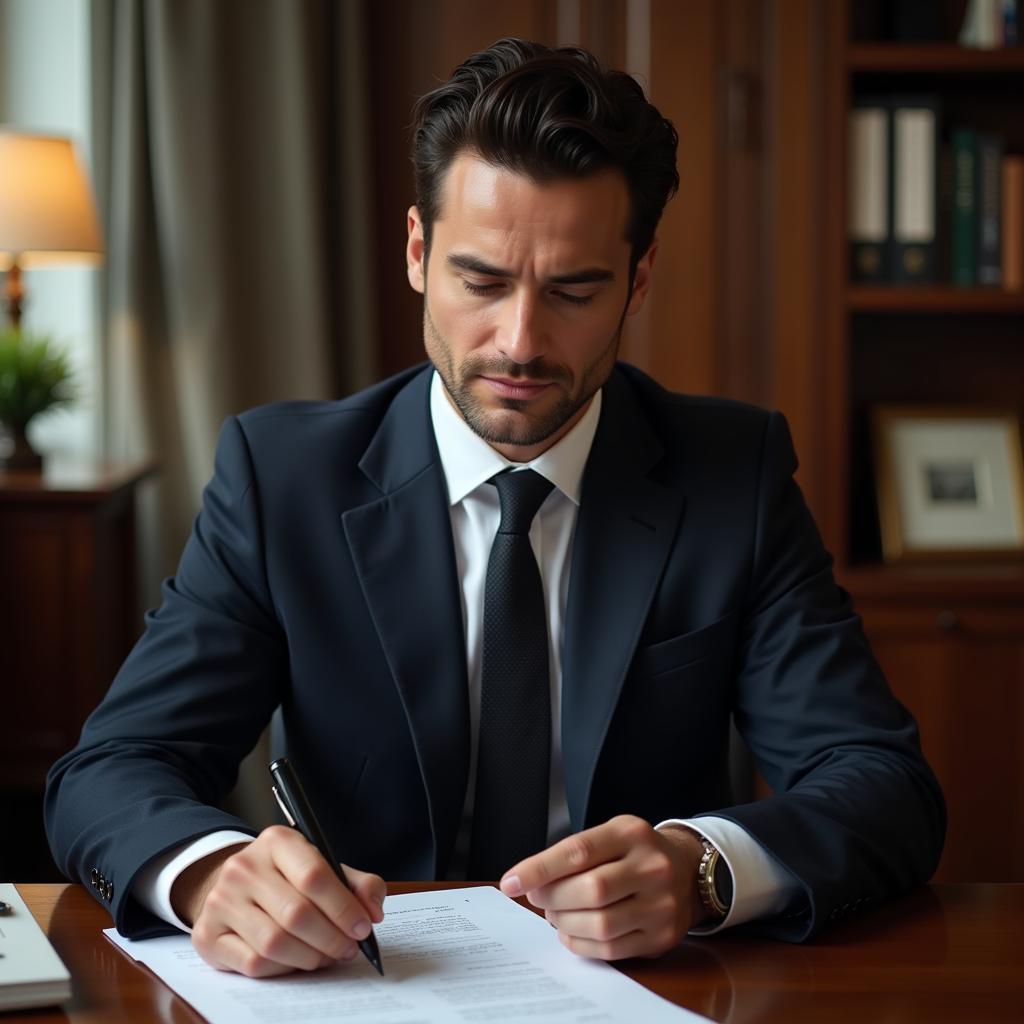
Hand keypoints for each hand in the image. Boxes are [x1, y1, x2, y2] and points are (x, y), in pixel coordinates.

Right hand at [171, 825, 385, 976]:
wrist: (233, 886)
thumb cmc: (287, 878)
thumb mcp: (322, 866)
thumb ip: (356, 884)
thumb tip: (373, 911)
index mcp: (276, 841)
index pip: (314, 874)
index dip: (343, 907)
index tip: (363, 927)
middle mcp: (243, 867)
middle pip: (296, 913)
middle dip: (331, 938)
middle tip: (349, 949)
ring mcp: (221, 901)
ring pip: (274, 942)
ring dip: (310, 957)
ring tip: (326, 957)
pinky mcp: (208, 935)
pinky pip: (254, 963)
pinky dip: (283, 968)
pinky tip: (297, 961)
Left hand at [499, 815, 706, 959]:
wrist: (687, 870)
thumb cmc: (635, 852)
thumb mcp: (611, 835)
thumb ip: (574, 854)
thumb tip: (530, 881)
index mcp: (632, 833)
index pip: (578, 851)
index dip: (539, 868)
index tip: (510, 881)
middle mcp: (652, 867)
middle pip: (590, 890)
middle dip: (553, 898)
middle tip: (538, 897)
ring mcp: (661, 905)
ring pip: (599, 924)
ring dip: (565, 923)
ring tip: (556, 914)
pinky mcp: (661, 937)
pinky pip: (611, 949)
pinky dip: (580, 944)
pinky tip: (572, 933)